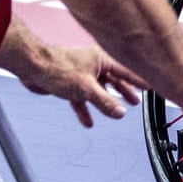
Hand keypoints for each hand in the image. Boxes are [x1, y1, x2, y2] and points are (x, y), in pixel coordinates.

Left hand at [17, 44, 146, 126]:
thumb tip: (120, 112)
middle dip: (124, 91)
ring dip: (107, 101)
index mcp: (102, 59)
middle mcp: (94, 65)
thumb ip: (104, 102)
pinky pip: (82, 99)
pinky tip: (88, 121)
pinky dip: (86, 109)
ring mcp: (82, 74)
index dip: (138, 80)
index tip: (150, 85)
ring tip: (118, 110)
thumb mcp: (86, 88)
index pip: (126, 71)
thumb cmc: (57, 68)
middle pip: (114, 80)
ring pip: (99, 90)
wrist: (32, 68)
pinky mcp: (70, 84)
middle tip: (136, 100)